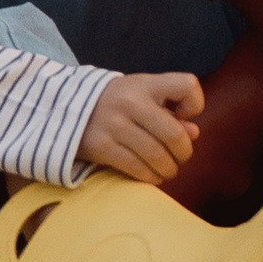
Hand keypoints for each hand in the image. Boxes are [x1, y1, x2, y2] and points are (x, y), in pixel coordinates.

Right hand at [79, 70, 204, 183]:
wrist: (68, 106)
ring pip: (156, 156)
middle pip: (173, 134)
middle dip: (184, 152)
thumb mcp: (143, 96)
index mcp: (146, 84)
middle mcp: (131, 103)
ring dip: (168, 169)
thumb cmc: (117, 101)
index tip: (184, 115)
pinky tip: (152, 175)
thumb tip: (193, 134)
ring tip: (167, 170)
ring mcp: (115, 125)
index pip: (186, 85)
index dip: (194, 104)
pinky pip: (137, 168)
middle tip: (180, 157)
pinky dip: (151, 177)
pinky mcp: (102, 148)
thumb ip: (170, 111)